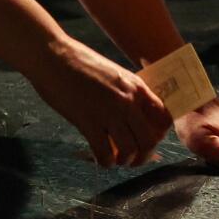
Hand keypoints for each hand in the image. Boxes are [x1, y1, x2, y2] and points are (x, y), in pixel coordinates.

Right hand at [25, 34, 172, 166]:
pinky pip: (104, 153)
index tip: (145, 140)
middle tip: (132, 158)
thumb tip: (134, 118)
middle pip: (150, 139)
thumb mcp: (115, 75)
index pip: (164, 118)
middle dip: (143, 155)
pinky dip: (105, 162)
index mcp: (137, 87)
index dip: (158, 135)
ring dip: (124, 161)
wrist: (55, 56)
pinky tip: (100, 158)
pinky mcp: (87, 121)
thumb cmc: (81, 64)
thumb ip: (128, 94)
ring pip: (130, 150)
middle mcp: (128, 100)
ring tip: (115, 159)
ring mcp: (109, 111)